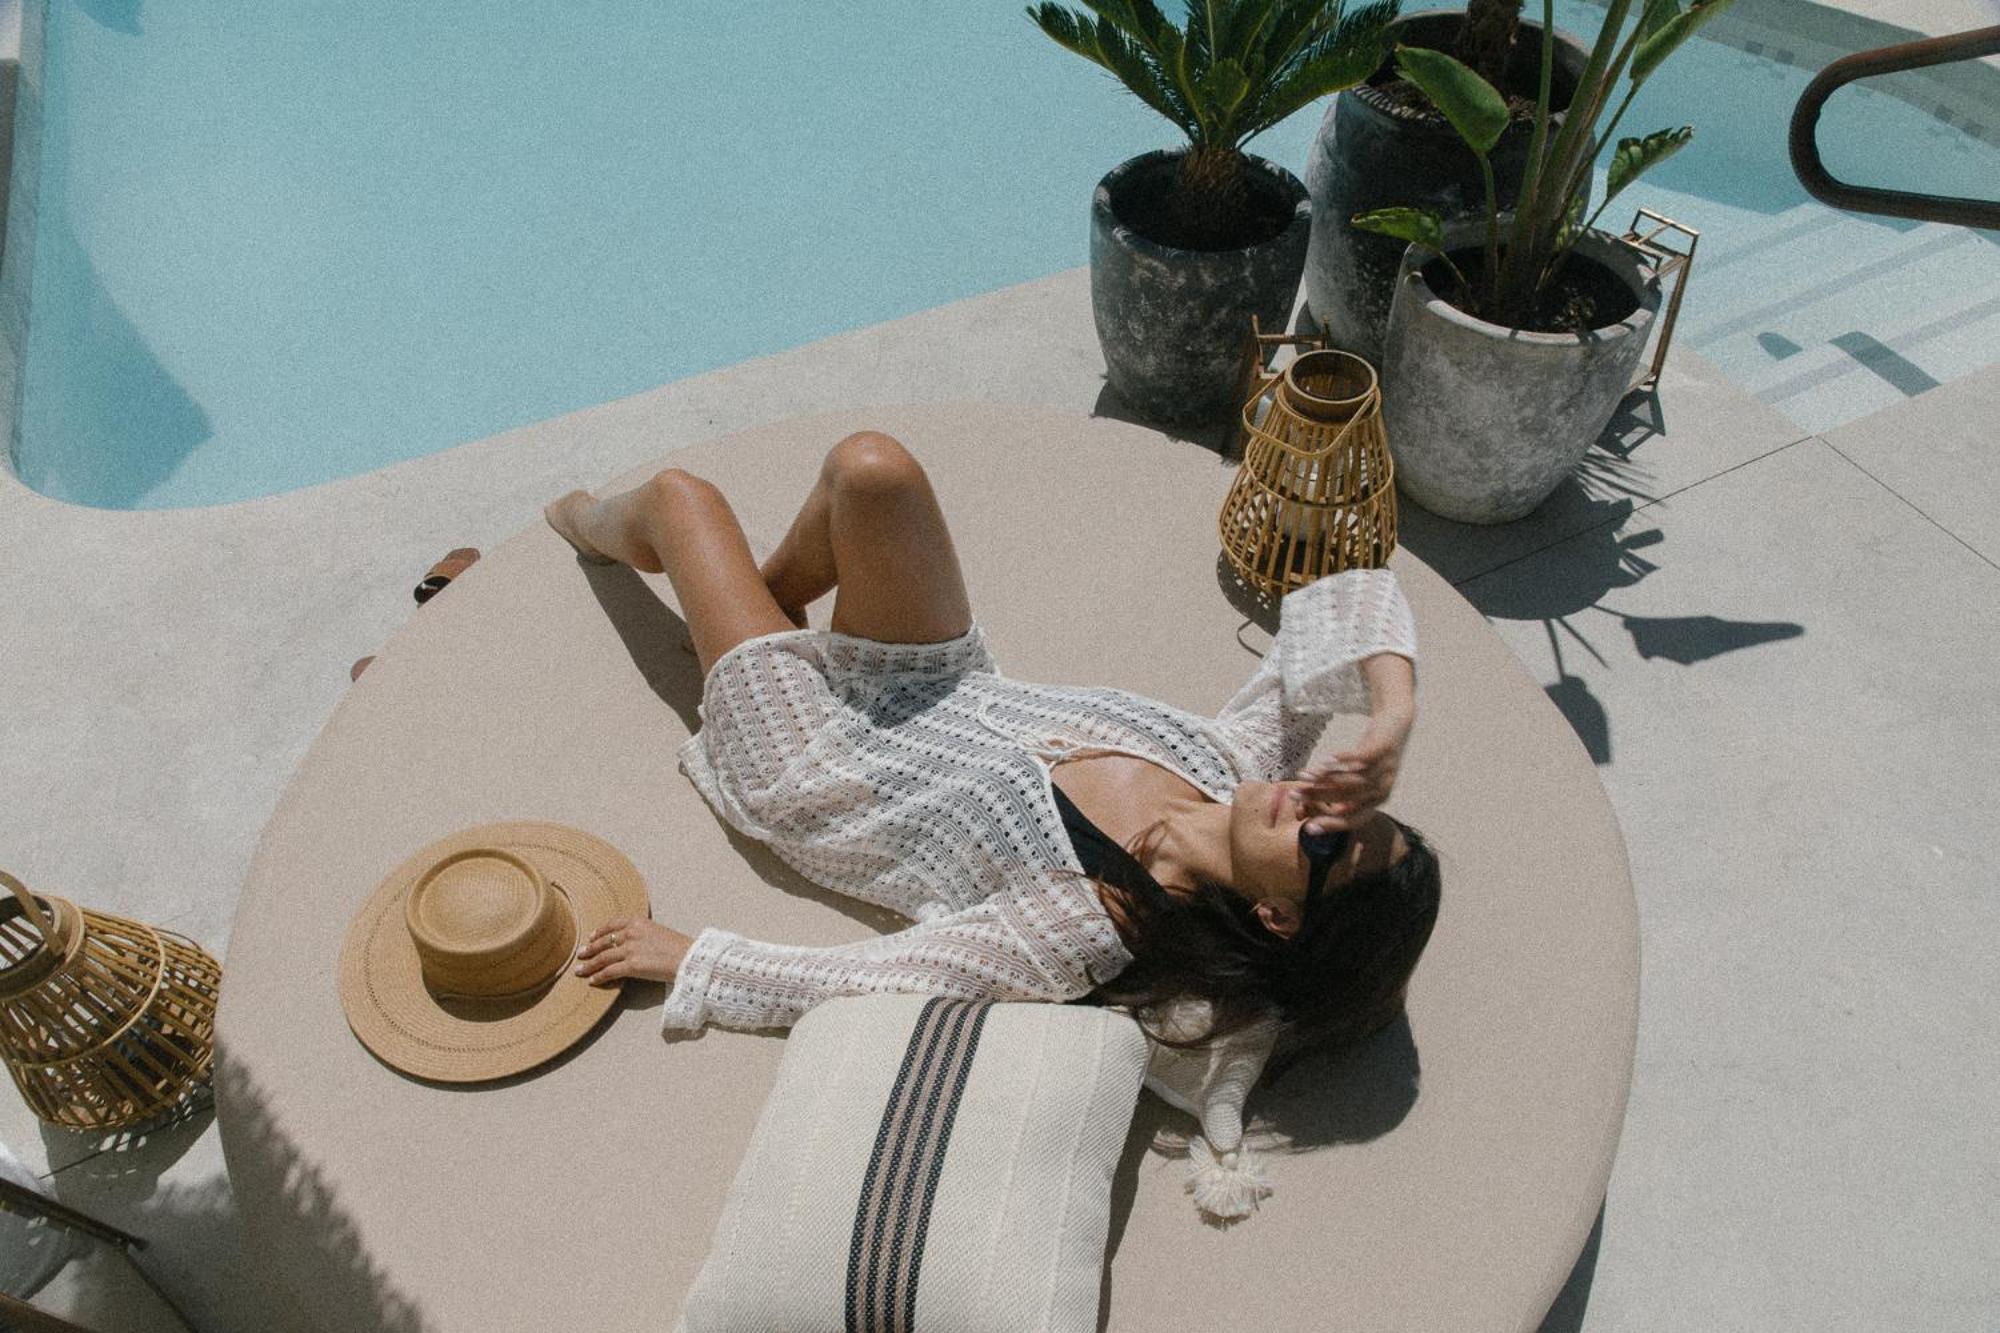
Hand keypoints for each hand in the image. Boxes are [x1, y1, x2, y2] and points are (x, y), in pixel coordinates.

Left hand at [573, 918, 692, 986]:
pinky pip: (610, 972)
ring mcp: (630, 949)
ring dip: (589, 965)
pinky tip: (592, 980)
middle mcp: (631, 933)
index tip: (591, 937)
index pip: (612, 925)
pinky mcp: (632, 966)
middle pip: (604, 942)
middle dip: (590, 949)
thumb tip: (632, 943)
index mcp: (638, 922)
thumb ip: (642, 934)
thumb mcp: (658, 931)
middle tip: (581, 954)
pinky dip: (599, 976)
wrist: (689, 958)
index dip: (599, 932)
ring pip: (603, 958)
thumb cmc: (679, 946)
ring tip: (580, 970)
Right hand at [1295, 658, 1414, 831]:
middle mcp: (1383, 788)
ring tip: (1303, 776)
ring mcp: (1385, 769)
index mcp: (1378, 800)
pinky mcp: (1383, 749)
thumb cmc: (1374, 753)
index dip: (1332, 825)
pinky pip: (1362, 758)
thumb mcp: (1362, 777)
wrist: (1397, 722)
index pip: (1354, 819)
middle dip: (1318, 797)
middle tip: (1294, 794)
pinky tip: (1326, 759)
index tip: (1309, 828)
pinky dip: (1343, 760)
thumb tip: (1333, 813)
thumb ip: (1351, 795)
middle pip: (1347, 798)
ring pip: (1351, 780)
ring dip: (1325, 779)